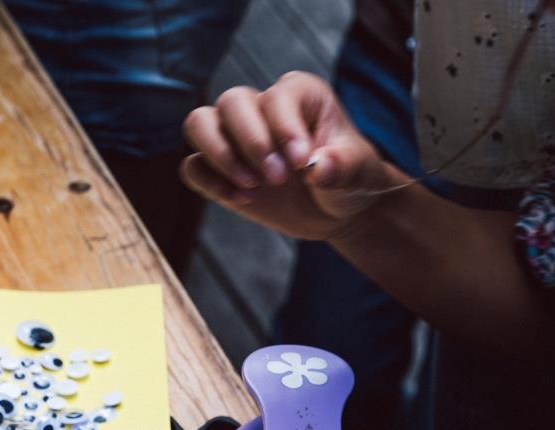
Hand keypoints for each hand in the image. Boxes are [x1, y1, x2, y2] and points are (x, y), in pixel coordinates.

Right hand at [180, 71, 393, 241]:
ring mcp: (234, 137)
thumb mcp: (362, 173)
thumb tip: (320, 168)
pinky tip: (242, 200)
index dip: (284, 129)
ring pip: (198, 123)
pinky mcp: (218, 169)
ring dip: (219, 156)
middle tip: (278, 179)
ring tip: (251, 186)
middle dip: (251, 143)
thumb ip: (346, 166)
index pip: (276, 98)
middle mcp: (261, 106)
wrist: (334, 210)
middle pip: (230, 103)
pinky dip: (210, 183)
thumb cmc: (350, 180)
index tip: (301, 163)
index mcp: (299, 94)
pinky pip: (192, 167)